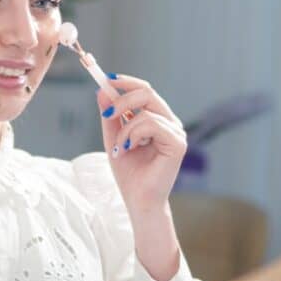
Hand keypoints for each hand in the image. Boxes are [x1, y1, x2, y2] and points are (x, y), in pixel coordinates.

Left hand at [95, 73, 187, 217]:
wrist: (137, 201)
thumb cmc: (129, 173)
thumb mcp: (114, 137)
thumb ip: (110, 115)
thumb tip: (102, 90)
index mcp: (157, 119)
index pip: (144, 90)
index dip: (126, 82)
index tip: (106, 79)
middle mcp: (169, 122)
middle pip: (147, 92)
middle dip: (122, 99)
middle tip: (107, 113)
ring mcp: (176, 132)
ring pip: (145, 111)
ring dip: (124, 129)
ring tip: (118, 148)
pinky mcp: (178, 143)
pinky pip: (150, 124)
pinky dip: (133, 135)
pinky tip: (128, 149)